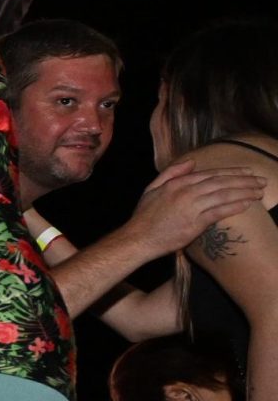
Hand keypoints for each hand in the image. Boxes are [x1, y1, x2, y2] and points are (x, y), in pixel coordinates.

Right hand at [125, 160, 267, 259]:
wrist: (138, 238)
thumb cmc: (144, 216)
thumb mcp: (152, 188)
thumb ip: (171, 173)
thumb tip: (192, 162)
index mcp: (178, 183)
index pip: (211, 174)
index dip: (232, 172)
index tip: (247, 173)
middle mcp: (187, 192)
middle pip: (222, 182)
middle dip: (244, 180)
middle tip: (261, 181)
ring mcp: (192, 207)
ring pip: (224, 195)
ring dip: (245, 192)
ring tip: (259, 192)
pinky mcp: (195, 223)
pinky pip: (219, 212)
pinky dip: (235, 206)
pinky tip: (247, 204)